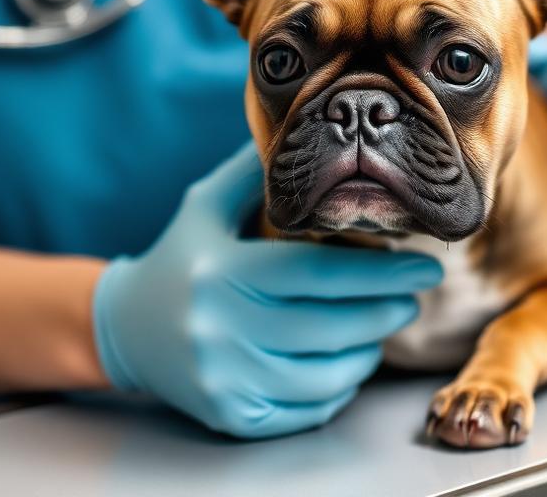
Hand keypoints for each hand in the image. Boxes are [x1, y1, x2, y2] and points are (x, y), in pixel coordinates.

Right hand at [91, 142, 443, 437]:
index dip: (381, 272)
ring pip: (327, 375)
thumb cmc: (179, 258)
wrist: (122, 329)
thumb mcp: (206, 205)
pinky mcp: (230, 416)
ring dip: (368, 351)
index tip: (425, 266)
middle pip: (330, 327)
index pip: (318, 274)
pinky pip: (308, 409)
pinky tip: (347, 361)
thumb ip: (255, 172)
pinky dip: (340, 387)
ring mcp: (224, 378)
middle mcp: (219, 329)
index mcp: (220, 270)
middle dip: (386, 311)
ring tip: (380, 325)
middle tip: (413, 296)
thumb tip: (313, 129)